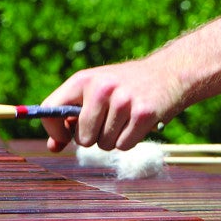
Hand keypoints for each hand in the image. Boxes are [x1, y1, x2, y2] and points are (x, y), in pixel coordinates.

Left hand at [41, 56, 184, 151]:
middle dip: (92, 138)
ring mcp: (123, 100)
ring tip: (124, 119)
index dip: (54, 130)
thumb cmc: (125, 86)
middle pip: (82, 137)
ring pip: (104, 144)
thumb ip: (72, 116)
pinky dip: (129, 140)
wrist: (168, 73)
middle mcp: (102, 87)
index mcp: (83, 79)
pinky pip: (124, 145)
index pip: (52, 109)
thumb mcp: (96, 90)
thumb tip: (53, 147)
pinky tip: (136, 123)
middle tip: (106, 122)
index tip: (64, 136)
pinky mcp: (143, 113)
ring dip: (113, 139)